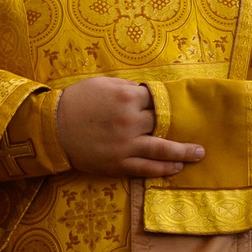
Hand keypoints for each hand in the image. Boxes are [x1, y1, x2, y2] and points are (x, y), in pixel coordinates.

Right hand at [55, 77, 204, 178]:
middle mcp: (130, 120)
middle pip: (162, 122)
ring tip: (199, 153)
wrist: (51, 127)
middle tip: (196, 128)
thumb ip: (126, 85)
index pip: (157, 99)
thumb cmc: (76, 101)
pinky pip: (147, 168)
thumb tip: (146, 91)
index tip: (173, 106)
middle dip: (176, 124)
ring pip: (162, 149)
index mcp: (126, 97)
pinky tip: (177, 167)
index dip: (165, 102)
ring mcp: (126, 144)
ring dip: (184, 152)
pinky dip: (164, 168)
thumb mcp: (101, 83)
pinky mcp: (119, 163)